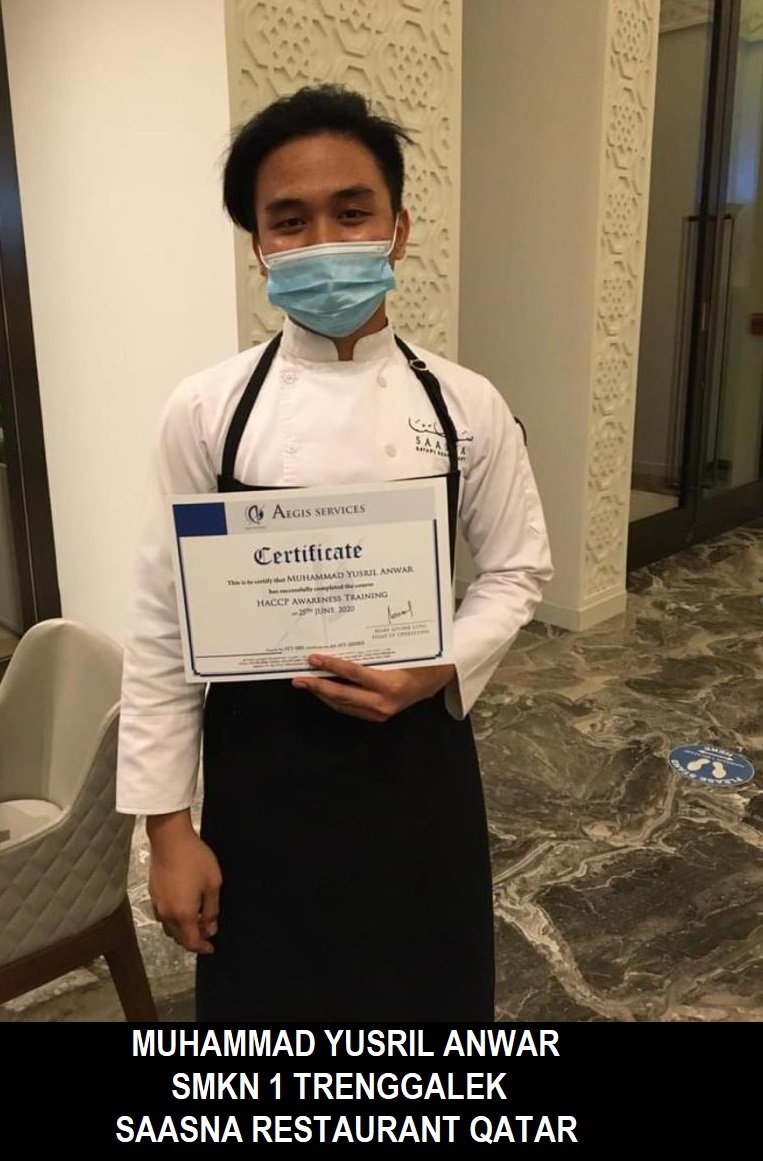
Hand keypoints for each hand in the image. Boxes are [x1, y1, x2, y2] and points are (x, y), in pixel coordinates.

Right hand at [146, 810, 221, 953]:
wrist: (170, 839)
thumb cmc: (195, 860)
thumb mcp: (212, 884)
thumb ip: (212, 910)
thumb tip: (210, 929)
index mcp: (182, 915)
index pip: (191, 942)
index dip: (202, 948)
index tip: (211, 948)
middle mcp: (166, 914)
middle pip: (178, 937)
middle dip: (192, 940)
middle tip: (206, 932)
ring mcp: (157, 903)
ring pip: (169, 927)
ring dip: (182, 930)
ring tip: (196, 920)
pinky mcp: (152, 893)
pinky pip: (163, 915)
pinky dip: (173, 918)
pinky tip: (182, 907)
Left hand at [292, 653, 455, 721]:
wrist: (434, 681)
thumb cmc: (418, 661)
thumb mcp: (398, 653)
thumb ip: (372, 653)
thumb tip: (340, 643)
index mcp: (390, 684)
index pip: (353, 674)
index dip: (331, 666)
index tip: (313, 658)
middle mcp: (383, 703)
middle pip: (342, 695)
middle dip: (317, 686)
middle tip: (298, 678)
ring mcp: (379, 713)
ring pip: (342, 704)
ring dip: (322, 693)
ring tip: (306, 683)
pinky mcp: (376, 717)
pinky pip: (349, 708)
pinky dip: (333, 699)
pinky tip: (323, 690)